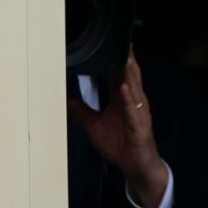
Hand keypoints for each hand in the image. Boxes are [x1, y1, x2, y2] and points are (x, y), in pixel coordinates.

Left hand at [67, 49, 169, 207]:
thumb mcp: (94, 126)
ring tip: (124, 56)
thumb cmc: (121, 146)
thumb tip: (67, 99)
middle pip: (128, 76)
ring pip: (133, 89)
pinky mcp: (140, 127)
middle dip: (125, 58)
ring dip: (129, 73)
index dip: (114, 58)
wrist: (137, 168)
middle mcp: (131, 103)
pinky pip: (133, 111)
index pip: (117, 74)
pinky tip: (124, 88)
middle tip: (120, 39)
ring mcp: (137, 114)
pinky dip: (128, 99)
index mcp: (121, 100)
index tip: (109, 41)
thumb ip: (82, 111)